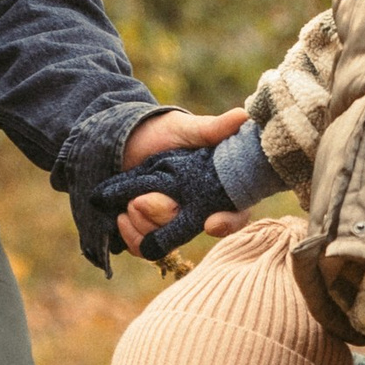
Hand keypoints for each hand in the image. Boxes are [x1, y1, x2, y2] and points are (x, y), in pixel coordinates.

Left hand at [108, 107, 250, 258]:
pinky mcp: (149, 231)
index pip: (235, 214)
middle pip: (190, 230)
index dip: (228, 222)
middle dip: (162, 213)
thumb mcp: (188, 128)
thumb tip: (243, 115)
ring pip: (164, 241)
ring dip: (142, 220)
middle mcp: (198, 211)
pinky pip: (144, 248)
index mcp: (217, 189)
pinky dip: (131, 235)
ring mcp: (173, 223)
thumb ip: (213, 128)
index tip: (211, 222)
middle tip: (141, 200)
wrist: (125, 140)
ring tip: (131, 199)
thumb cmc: (163, 132)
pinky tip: (121, 216)